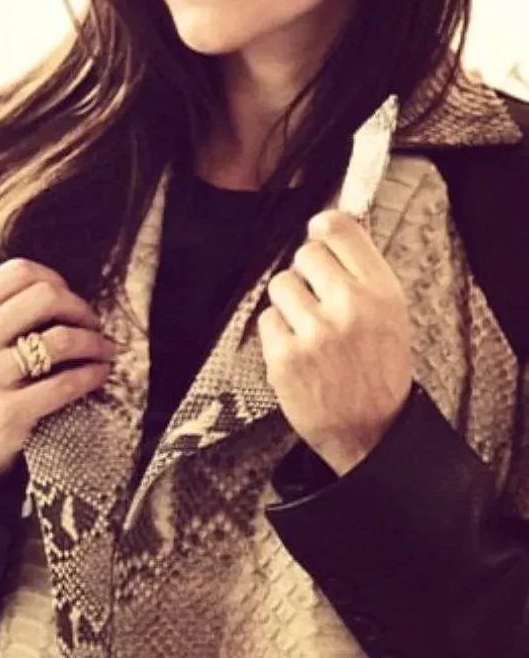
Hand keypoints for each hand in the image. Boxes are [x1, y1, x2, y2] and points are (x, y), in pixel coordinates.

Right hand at [0, 258, 114, 482]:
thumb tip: (58, 290)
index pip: (19, 272)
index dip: (56, 280)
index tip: (69, 299)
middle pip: (44, 297)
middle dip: (79, 307)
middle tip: (92, 323)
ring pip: (61, 339)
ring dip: (94, 341)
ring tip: (104, 348)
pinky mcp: (7, 413)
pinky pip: (65, 384)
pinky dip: (92, 374)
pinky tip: (98, 373)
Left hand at [258, 210, 413, 474]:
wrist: (372, 434)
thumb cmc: (379, 371)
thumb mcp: (389, 316)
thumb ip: (360, 274)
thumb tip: (327, 224)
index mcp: (382, 293)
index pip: (342, 230)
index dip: (324, 227)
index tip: (319, 232)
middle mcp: (349, 307)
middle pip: (304, 254)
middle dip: (306, 272)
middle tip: (318, 298)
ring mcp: (315, 332)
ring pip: (281, 285)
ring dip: (290, 304)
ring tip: (310, 330)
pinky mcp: (285, 356)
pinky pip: (267, 320)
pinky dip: (278, 334)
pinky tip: (299, 353)